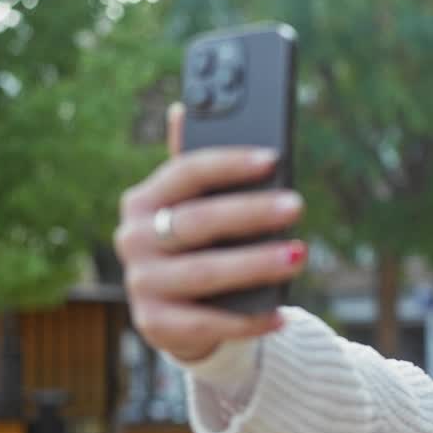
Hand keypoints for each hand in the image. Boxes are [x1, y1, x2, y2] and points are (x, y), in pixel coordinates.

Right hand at [113, 103, 305, 363]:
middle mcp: (134, 238)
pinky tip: (280, 313)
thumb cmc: (198, 248)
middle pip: (198, 221)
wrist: (178, 318)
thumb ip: (197, 168)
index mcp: (144, 200)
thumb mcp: (195, 207)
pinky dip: (248, 319)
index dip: (229, 164)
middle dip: (251, 213)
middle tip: (296, 206)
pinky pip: (207, 323)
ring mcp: (141, 283)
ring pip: (205, 272)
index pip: (185, 172)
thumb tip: (183, 108)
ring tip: (298, 255)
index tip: (273, 159)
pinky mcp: (154, 324)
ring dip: (256, 265)